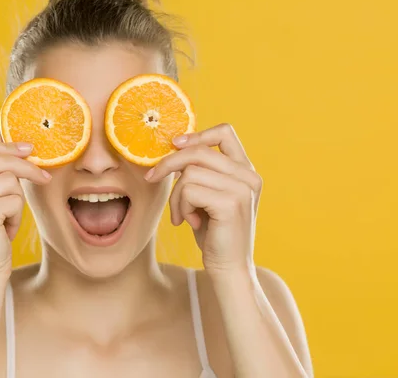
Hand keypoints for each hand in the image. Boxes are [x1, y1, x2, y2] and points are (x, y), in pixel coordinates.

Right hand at [0, 137, 50, 282]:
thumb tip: (22, 146)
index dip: (6, 145)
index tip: (29, 149)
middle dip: (26, 167)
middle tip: (44, 178)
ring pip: (9, 180)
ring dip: (17, 201)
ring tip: (6, 220)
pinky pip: (15, 200)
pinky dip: (17, 216)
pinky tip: (5, 232)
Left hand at [144, 123, 262, 272]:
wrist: (228, 268)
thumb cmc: (214, 233)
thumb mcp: (207, 196)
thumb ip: (200, 172)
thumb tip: (173, 148)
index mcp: (246, 170)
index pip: (225, 132)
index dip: (196, 134)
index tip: (174, 145)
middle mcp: (248, 175)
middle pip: (198, 151)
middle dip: (168, 164)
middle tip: (151, 178)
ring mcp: (242, 188)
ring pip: (189, 173)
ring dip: (176, 196)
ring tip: (182, 214)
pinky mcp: (231, 203)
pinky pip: (188, 190)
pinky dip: (180, 206)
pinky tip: (189, 222)